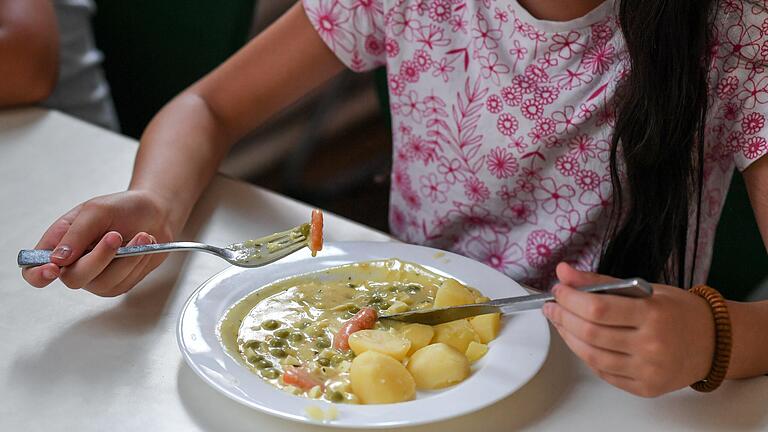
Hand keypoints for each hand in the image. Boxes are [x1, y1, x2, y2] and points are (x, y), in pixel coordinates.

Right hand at [21, 190, 175, 296]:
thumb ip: (76, 233)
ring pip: (103, 282)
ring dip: (126, 258)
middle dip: (98, 258)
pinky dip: (138, 261)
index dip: (38, 274)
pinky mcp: (119, 283)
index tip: (54, 268)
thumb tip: (56, 259)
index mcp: (58, 245)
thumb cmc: (121, 209)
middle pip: (73, 279)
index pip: (33, 270)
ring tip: (141, 235)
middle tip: (116, 236)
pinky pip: (125, 281)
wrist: (155, 213)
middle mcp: (73, 266)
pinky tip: (145, 245)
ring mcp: (96, 278)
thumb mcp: (96, 211)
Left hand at [543, 262, 715, 396]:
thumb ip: (601, 282)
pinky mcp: (645, 388)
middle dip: (563, 317)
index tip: (558, 290)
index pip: (597, 308)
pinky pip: (604, 372)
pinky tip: (580, 340)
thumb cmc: (678, 311)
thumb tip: (564, 272)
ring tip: (561, 322)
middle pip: (590, 333)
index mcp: (653, 314)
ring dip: (569, 337)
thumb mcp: (644, 288)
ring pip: (592, 356)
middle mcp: (651, 345)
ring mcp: (648, 370)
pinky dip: (586, 355)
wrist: (714, 342)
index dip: (570, 299)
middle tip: (552, 306)